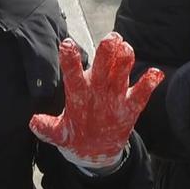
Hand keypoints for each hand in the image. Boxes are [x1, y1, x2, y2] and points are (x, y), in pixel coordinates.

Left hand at [30, 35, 162, 169]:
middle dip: (106, 51)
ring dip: (124, 60)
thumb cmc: (74, 135)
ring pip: (121, 71)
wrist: (95, 149)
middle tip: (111, 39)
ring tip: (126, 50)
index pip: (72, 72)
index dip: (70, 59)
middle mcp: (97, 87)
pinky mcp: (131, 106)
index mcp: (78, 91)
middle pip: (102, 64)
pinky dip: (150, 82)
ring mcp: (115, 94)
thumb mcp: (60, 135)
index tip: (67, 44)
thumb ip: (48, 129)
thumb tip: (33, 123)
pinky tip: (155, 74)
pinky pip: (142, 92)